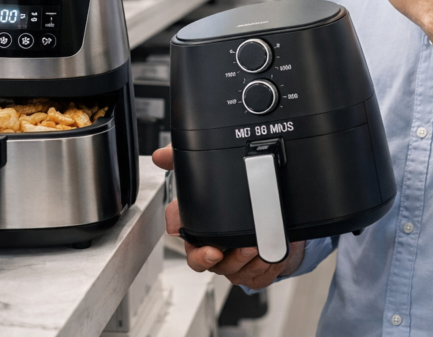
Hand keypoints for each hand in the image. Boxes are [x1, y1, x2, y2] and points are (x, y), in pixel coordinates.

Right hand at [152, 145, 305, 289]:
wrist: (265, 219)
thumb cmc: (231, 204)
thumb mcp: (206, 178)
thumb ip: (183, 164)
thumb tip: (161, 155)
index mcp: (199, 237)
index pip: (190, 249)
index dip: (198, 251)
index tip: (208, 247)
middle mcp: (215, 252)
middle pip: (212, 265)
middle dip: (225, 259)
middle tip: (243, 246)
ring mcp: (234, 264)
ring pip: (237, 271)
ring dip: (250, 260)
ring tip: (261, 244)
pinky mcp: (254, 272)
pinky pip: (258, 276)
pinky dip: (266, 266)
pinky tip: (272, 254)